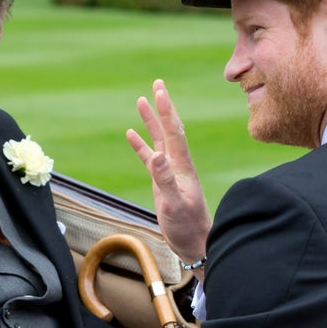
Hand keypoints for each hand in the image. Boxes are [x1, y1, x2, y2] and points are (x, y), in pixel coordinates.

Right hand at [126, 79, 210, 264]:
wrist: (195, 243)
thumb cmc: (187, 226)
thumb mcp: (174, 204)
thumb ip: (165, 180)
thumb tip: (155, 155)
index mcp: (182, 166)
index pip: (174, 132)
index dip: (166, 111)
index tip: (159, 91)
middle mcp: (177, 164)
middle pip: (169, 129)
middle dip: (162, 106)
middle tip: (157, 84)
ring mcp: (170, 172)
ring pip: (159, 140)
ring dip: (150, 121)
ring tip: (141, 101)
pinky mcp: (163, 182)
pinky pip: (149, 157)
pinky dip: (140, 144)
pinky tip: (131, 134)